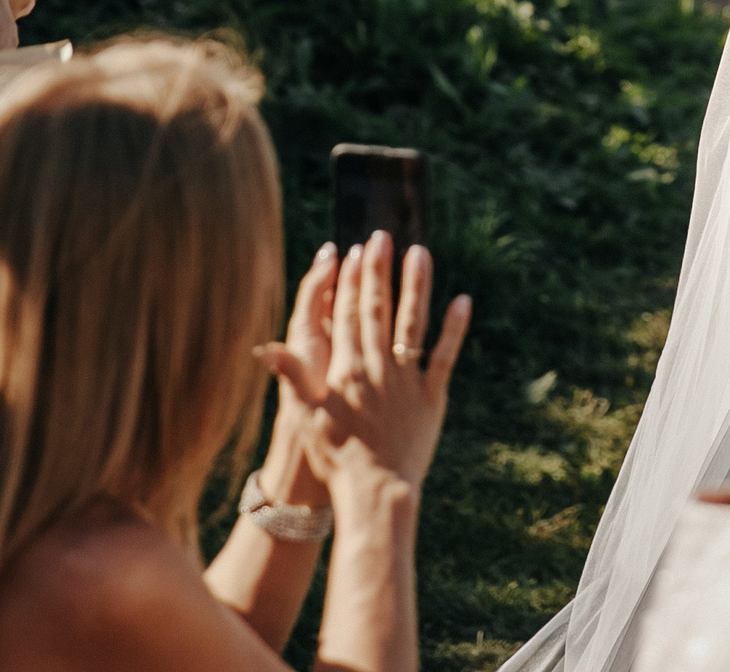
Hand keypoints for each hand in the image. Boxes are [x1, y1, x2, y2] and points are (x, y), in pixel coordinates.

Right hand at [264, 231, 471, 495]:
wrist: (376, 492)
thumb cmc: (335, 458)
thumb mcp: (305, 416)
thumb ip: (293, 376)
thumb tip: (267, 346)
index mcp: (347, 368)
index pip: (349, 314)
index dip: (352, 281)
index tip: (355, 251)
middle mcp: (378, 366)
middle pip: (379, 309)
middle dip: (380, 271)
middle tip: (382, 237)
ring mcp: (408, 379)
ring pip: (413, 322)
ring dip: (417, 286)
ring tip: (420, 252)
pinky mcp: (432, 396)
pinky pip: (445, 355)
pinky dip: (455, 328)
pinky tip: (462, 300)